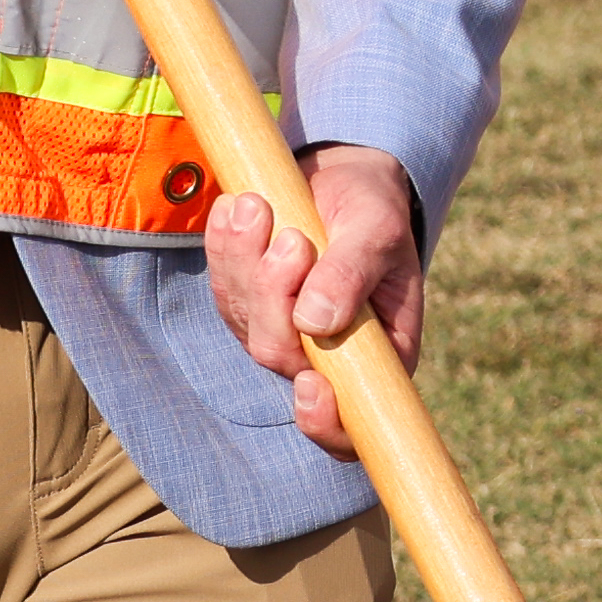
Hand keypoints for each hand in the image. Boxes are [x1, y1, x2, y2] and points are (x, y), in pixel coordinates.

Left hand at [202, 144, 425, 456]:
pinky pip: (224, 289)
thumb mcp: (376, 229)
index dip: (326, 420)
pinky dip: (224, 248)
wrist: (342, 178)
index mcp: (378, 356)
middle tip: (293, 240)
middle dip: (274, 295)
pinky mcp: (248, 304)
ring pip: (247, 321)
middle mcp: (327, 355)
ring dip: (245, 262)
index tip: (311, 383)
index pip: (351, 423)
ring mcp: (282, 331)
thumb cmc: (372, 208)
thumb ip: (351, 273)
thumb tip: (316, 323)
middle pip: (281, 356)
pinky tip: (235, 209)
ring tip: (259, 206)